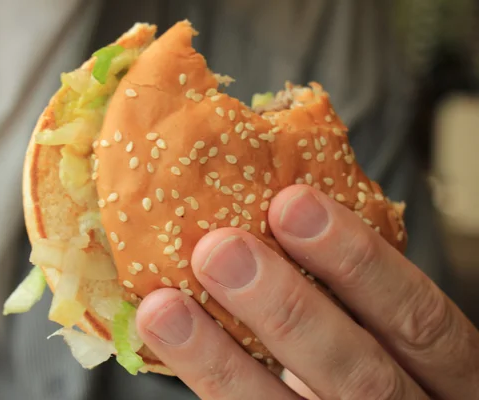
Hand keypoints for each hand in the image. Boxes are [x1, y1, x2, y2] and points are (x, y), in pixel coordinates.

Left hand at [135, 185, 478, 398]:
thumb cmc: (378, 358)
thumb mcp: (385, 327)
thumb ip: (351, 291)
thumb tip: (275, 202)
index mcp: (447, 373)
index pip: (420, 319)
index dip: (360, 261)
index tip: (292, 201)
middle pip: (361, 374)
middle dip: (286, 308)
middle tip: (219, 248)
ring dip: (222, 361)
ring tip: (165, 308)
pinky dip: (209, 381)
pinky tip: (169, 342)